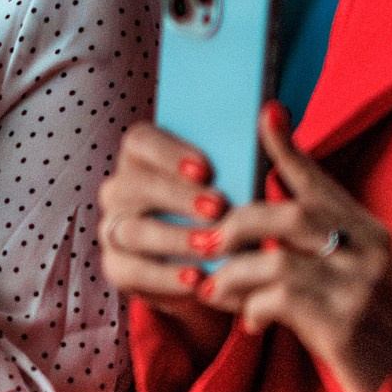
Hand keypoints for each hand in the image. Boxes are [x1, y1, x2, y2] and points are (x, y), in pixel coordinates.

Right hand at [98, 120, 236, 359]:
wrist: (214, 265)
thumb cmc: (225, 209)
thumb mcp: (235, 180)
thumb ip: (245, 151)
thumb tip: (277, 112)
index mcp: (142, 157)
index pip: (140, 142)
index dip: (169, 152)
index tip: (206, 168)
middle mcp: (121, 190)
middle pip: (134, 185)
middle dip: (177, 196)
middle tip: (219, 208)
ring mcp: (114, 229)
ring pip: (134, 230)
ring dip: (175, 238)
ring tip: (212, 246)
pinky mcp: (117, 267)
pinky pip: (132, 271)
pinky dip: (165, 277)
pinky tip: (197, 279)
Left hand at [196, 105, 391, 391]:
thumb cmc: (358, 321)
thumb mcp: (344, 270)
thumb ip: (312, 238)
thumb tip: (260, 203)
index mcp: (367, 230)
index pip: (321, 181)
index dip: (289, 149)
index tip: (265, 114)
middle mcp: (368, 250)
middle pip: (291, 215)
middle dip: (239, 224)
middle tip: (209, 240)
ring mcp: (358, 287)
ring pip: (276, 261)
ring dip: (236, 275)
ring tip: (218, 290)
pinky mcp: (343, 324)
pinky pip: (279, 302)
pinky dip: (253, 309)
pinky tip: (252, 323)